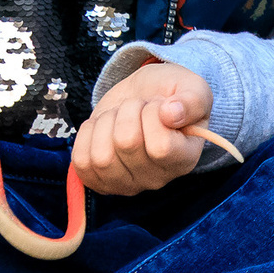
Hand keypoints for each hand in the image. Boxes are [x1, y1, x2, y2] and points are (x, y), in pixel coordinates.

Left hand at [73, 63, 214, 195]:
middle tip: (138, 107)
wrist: (143, 96)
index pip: (161, 147)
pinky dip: (87, 136)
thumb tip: (171, 113)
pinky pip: (81, 162)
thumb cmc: (169, 95)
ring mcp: (127, 184)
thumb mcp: (192, 88)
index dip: (153, 115)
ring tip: (120, 116)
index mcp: (184, 159)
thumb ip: (192, 100)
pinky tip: (102, 127)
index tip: (160, 104)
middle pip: (126, 144)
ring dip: (106, 122)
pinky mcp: (100, 181)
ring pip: (101, 156)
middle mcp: (157, 179)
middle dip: (128, 111)